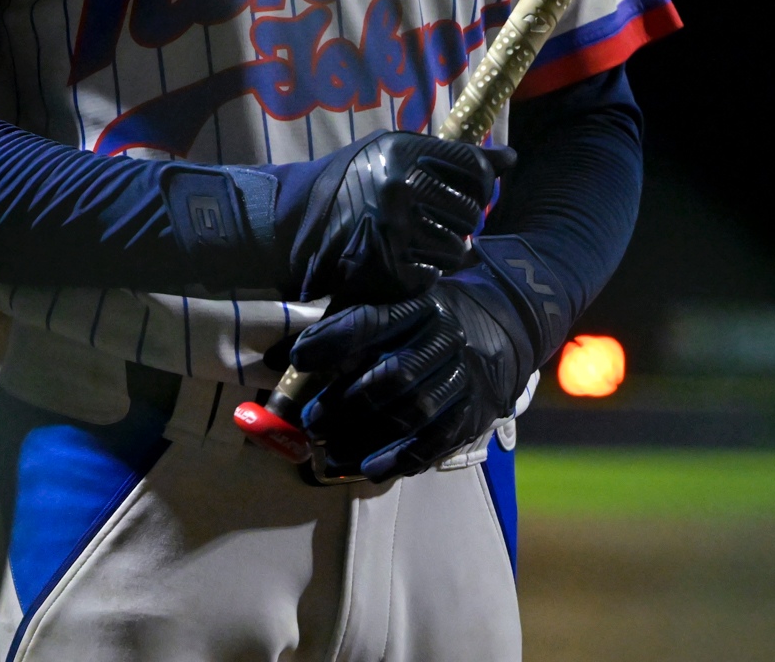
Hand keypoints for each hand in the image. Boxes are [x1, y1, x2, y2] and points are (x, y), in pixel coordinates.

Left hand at [287, 280, 530, 482]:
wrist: (501, 326)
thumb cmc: (422, 319)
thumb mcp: (389, 304)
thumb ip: (337, 327)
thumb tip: (273, 358)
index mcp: (417, 304)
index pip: (371, 321)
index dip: (333, 340)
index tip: (298, 360)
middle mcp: (446, 338)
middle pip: (395, 374)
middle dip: (347, 401)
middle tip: (310, 421)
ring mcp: (466, 376)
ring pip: (417, 411)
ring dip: (370, 437)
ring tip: (330, 455)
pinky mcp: (476, 410)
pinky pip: (440, 440)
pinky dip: (403, 458)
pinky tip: (371, 470)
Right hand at [292, 133, 512, 303]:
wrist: (294, 223)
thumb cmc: (350, 182)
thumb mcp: (394, 151)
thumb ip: (452, 155)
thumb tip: (512, 159)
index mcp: (402, 151)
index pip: (475, 168)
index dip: (482, 183)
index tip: (470, 191)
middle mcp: (399, 187)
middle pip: (472, 210)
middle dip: (464, 220)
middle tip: (440, 220)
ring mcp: (393, 229)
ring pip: (459, 247)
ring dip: (448, 249)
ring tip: (423, 241)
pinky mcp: (387, 266)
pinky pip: (436, 274)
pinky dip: (428, 271)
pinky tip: (409, 260)